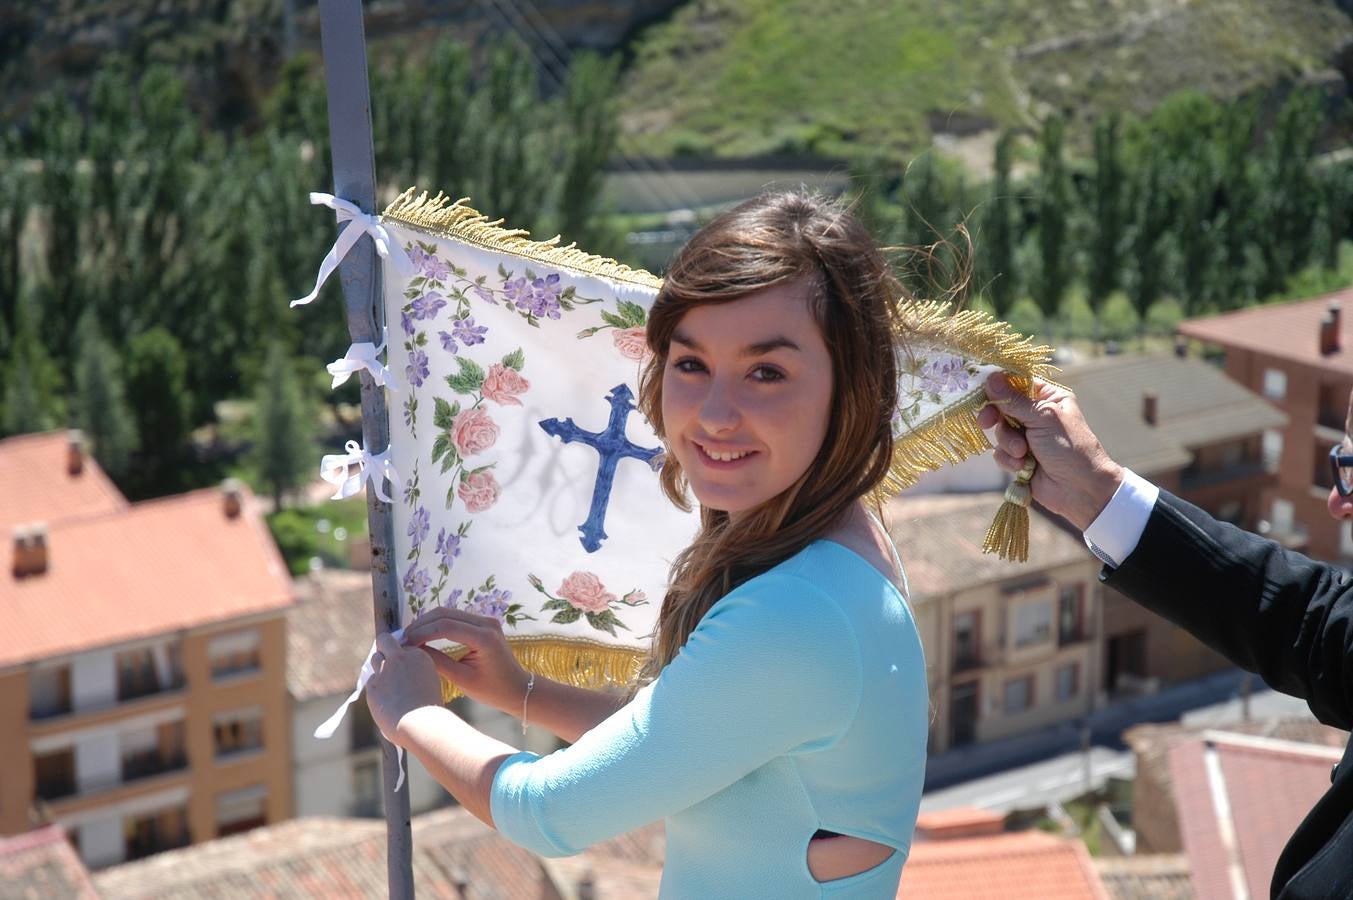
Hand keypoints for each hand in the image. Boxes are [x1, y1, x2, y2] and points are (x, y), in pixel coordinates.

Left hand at [365, 632, 444, 747]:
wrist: (421, 724)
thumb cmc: (429, 709)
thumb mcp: (429, 683)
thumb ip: (415, 674)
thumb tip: (402, 677)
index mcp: (419, 656)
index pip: (405, 647)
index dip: (403, 656)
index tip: (403, 664)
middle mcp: (401, 658)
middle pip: (385, 641)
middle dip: (384, 645)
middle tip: (386, 655)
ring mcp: (384, 671)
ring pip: (375, 658)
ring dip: (379, 667)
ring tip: (388, 683)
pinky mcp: (372, 686)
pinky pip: (371, 682)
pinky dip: (376, 690)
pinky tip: (386, 701)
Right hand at [400, 608, 528, 714]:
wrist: (517, 689)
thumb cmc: (492, 690)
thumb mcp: (462, 680)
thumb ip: (437, 662)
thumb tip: (412, 650)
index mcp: (484, 638)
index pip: (445, 626)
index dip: (421, 632)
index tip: (404, 644)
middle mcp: (486, 623)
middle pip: (445, 614)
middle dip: (421, 625)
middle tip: (403, 639)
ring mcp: (486, 620)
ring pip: (449, 612)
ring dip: (427, 622)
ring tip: (410, 637)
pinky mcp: (483, 623)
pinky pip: (456, 617)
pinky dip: (437, 624)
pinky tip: (424, 634)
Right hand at [977, 373, 1124, 530]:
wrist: (1080, 489)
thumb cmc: (1070, 447)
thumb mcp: (1043, 418)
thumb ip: (1013, 400)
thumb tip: (989, 378)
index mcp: (1047, 398)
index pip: (1016, 382)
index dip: (998, 386)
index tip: (981, 390)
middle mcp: (1035, 415)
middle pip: (1002, 406)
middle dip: (996, 417)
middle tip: (986, 421)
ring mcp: (1027, 436)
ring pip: (1000, 431)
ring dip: (1008, 443)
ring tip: (1023, 453)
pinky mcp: (1019, 458)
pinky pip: (1000, 452)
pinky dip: (1009, 459)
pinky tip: (1023, 467)